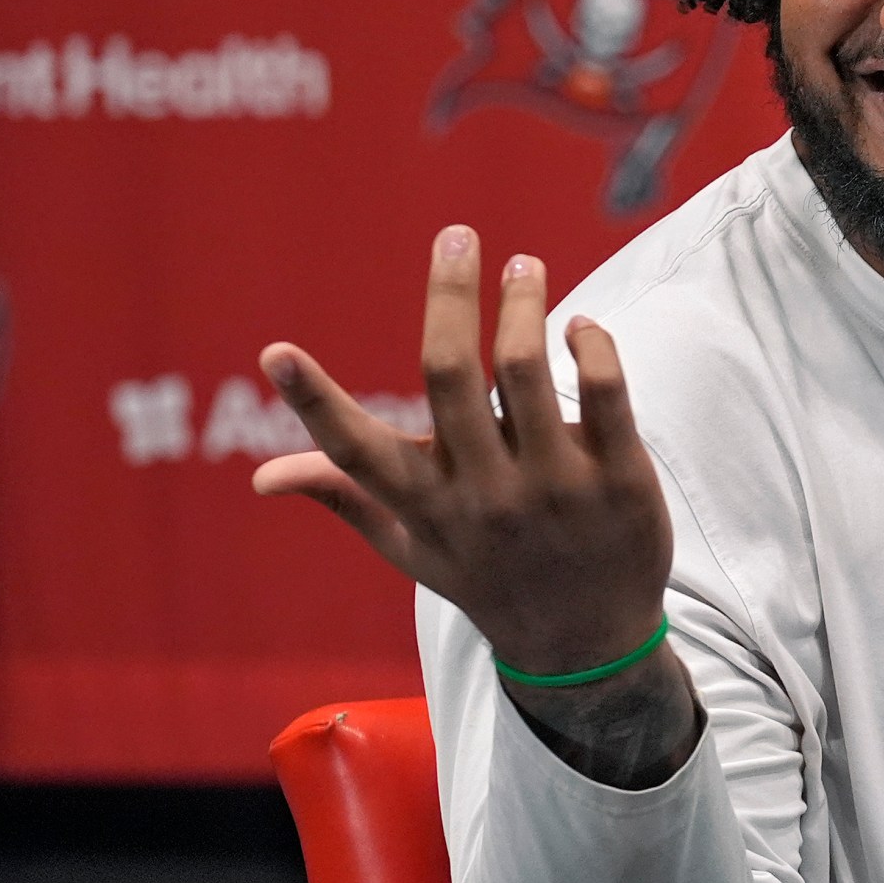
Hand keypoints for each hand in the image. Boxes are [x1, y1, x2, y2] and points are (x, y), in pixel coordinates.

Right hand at [252, 225, 673, 676]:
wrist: (587, 646)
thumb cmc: (489, 579)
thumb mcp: (414, 549)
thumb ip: (347, 498)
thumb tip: (262, 478)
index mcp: (426, 507)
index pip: (357, 453)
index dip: (313, 404)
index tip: (276, 352)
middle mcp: (485, 496)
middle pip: (451, 375)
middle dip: (448, 294)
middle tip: (457, 236)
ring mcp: (556, 488)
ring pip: (528, 370)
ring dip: (523, 303)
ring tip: (524, 266)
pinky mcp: (621, 481)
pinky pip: (608, 392)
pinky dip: (589, 343)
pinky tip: (578, 325)